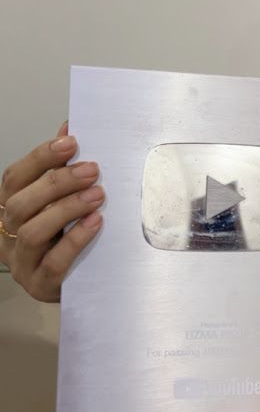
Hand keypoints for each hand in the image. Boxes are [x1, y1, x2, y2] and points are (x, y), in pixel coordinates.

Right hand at [0, 121, 104, 300]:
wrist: (77, 282)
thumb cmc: (66, 233)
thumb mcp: (63, 198)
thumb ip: (64, 165)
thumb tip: (70, 125)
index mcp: (10, 208)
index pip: (14, 178)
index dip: (40, 158)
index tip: (70, 142)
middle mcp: (8, 234)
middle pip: (20, 203)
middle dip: (57, 182)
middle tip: (92, 170)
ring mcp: (21, 262)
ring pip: (33, 232)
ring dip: (67, 209)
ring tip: (98, 195)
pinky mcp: (40, 285)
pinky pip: (53, 263)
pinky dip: (75, 240)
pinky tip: (96, 223)